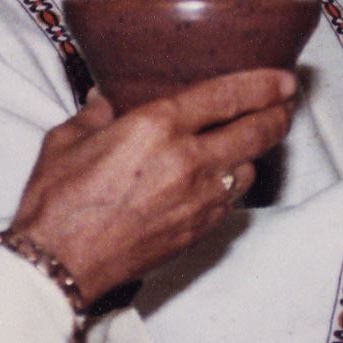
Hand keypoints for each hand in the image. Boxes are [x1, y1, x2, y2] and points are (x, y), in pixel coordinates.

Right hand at [9, 68, 298, 303]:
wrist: (60, 263)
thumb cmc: (58, 201)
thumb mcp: (66, 140)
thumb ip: (94, 114)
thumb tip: (103, 101)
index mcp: (156, 127)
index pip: (229, 96)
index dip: (264, 84)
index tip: (282, 79)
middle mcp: (188, 160)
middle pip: (257, 132)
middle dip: (278, 113)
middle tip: (285, 104)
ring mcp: (198, 199)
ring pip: (250, 168)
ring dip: (254, 152)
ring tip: (250, 141)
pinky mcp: (198, 230)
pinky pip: (231, 200)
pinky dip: (232, 184)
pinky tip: (220, 178)